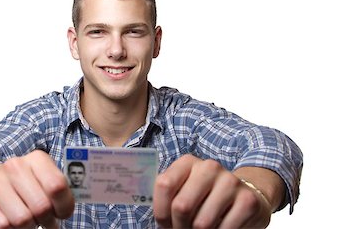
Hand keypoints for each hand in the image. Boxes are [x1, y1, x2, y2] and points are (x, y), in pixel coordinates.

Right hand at [0, 150, 74, 228]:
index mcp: (37, 159)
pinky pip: (3, 226)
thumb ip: (60, 189)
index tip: (62, 213)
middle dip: (47, 220)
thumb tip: (70, 208)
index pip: (57, 186)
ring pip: (23, 220)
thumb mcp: (43, 179)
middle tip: (45, 221)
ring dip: (29, 226)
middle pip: (41, 206)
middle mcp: (15, 166)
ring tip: (28, 220)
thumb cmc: (23, 184)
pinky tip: (10, 220)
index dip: (64, 206)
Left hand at [153, 154, 271, 227]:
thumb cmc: (206, 196)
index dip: (160, 211)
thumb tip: (137, 199)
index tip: (164, 223)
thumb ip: (165, 194)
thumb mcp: (184, 189)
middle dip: (179, 227)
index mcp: (188, 162)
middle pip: (181, 206)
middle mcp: (209, 167)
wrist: (247, 196)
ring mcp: (230, 182)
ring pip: (202, 223)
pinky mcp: (247, 201)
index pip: (163, 185)